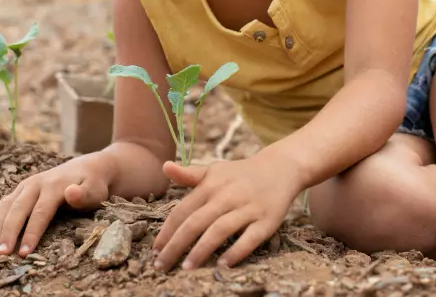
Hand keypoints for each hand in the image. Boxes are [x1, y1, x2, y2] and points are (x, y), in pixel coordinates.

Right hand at [0, 152, 113, 256]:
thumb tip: (71, 192)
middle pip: (18, 210)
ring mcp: (26, 186)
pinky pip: (3, 202)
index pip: (40, 213)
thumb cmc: (93, 185)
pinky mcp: (21, 189)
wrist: (89, 168)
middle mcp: (36, 183)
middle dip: (9, 232)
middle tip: (1, 254)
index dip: (31, 233)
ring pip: (7, 206)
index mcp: (54, 185)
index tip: (24, 253)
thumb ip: (83, 194)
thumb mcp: (95, 190)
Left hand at [152, 153, 301, 270]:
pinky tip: (223, 264)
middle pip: (196, 223)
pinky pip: (250, 238)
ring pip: (220, 230)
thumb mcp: (214, 170)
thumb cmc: (241, 173)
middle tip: (161, 266)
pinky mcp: (267, 221)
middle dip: (176, 246)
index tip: (154, 251)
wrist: (281, 167)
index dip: (167, 232)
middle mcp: (227, 196)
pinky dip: (236, 251)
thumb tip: (165, 167)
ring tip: (186, 268)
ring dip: (201, 250)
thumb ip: (189, 174)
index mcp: (211, 185)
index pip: (182, 211)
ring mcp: (247, 208)